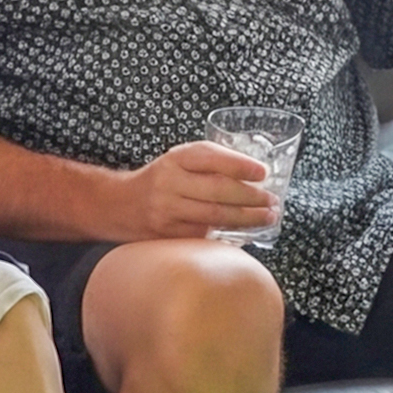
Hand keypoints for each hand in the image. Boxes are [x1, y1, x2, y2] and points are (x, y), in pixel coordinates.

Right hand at [127, 140, 281, 243]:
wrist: (119, 205)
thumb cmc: (160, 180)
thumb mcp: (179, 160)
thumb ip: (210, 162)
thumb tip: (253, 173)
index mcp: (175, 159)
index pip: (211, 158)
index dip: (240, 165)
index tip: (262, 173)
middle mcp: (170, 183)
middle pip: (218, 190)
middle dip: (251, 197)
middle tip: (272, 200)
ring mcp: (168, 211)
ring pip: (215, 216)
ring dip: (247, 218)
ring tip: (267, 217)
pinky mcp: (168, 234)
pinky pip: (206, 234)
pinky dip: (230, 233)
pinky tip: (246, 231)